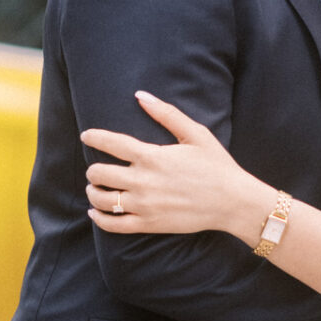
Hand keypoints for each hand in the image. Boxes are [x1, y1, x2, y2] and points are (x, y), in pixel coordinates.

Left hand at [84, 92, 266, 241]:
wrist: (233, 202)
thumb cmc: (216, 166)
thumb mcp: (195, 134)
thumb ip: (166, 113)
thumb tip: (140, 95)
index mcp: (152, 156)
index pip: (110, 143)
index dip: (93, 137)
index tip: (86, 136)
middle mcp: (143, 180)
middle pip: (99, 173)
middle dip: (93, 169)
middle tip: (96, 169)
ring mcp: (144, 205)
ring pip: (101, 199)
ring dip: (93, 192)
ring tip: (96, 189)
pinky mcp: (149, 224)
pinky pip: (113, 225)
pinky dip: (98, 218)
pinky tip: (96, 212)